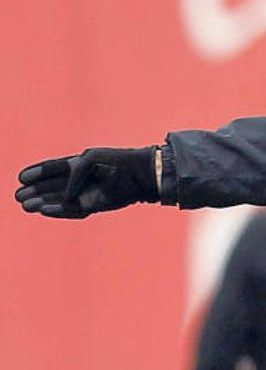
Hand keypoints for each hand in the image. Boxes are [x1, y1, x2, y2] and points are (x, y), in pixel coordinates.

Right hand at [15, 146, 159, 218]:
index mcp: (80, 163)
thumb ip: (75, 173)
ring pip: (60, 199)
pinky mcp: (95, 205)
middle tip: (18, 196)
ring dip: (43, 202)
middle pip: (53, 186)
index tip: (21, 177)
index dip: (38, 173)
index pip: (55, 169)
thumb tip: (66, 195)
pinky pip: (73, 209)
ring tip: (25, 205)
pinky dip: (58, 210)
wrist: (143, 175)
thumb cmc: (119, 162)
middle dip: (36, 191)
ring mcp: (88, 193)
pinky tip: (44, 209)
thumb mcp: (92, 159)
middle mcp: (82, 180)